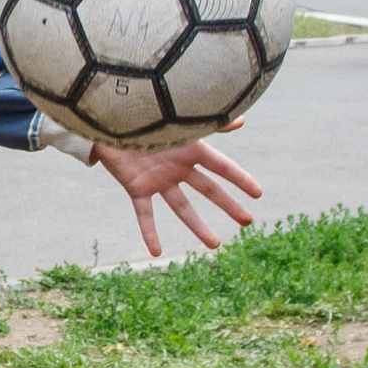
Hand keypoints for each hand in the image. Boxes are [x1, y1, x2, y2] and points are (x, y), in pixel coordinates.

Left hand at [88, 134, 260, 256]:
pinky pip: (145, 214)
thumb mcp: (181, 121)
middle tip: (247, 222)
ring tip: (215, 244)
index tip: (258, 194)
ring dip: (198, 226)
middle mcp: (178, 167)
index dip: (240, 179)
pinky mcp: (137, 188)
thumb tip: (242, 119)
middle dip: (228, 205)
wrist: (109, 119)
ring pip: (181, 207)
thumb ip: (210, 123)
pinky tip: (156, 252)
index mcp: (191, 150)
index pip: (222, 167)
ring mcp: (159, 180)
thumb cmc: (147, 115)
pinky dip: (149, 232)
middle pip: (208, 189)